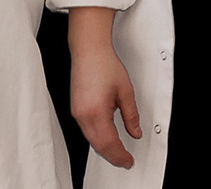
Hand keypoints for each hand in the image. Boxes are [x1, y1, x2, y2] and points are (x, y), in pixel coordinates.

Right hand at [69, 7, 142, 168]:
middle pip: (99, 146)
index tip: (128, 160)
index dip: (120, 155)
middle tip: (125, 160)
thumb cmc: (104, 64)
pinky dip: (96, 139)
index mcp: (97, 111)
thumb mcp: (126, 90)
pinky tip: (105, 138)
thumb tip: (135, 132)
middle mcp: (83, 115)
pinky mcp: (74, 108)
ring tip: (117, 152)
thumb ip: (132, 115)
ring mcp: (76, 112)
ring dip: (104, 149)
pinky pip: (86, 131)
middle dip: (112, 156)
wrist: (89, 49)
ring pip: (91, 140)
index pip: (110, 143)